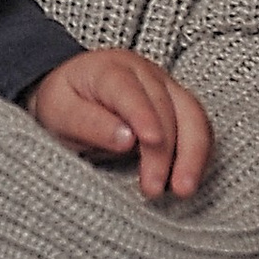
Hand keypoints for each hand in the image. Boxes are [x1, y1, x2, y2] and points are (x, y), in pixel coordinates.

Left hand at [26, 48, 213, 200]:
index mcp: (110, 70)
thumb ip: (89, 123)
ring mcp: (166, 87)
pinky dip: (198, 153)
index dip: (145, 117)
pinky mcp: (177, 105)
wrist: (72, 89)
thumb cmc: (64, 102)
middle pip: (167, 107)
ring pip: (193, 115)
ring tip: (183, 188)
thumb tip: (125, 139)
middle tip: (153, 187)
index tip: (151, 142)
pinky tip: (189, 177)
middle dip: (165, 151)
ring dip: (193, 153)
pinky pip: (198, 126)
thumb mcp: (60, 112)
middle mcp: (144, 74)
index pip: (131, 92)